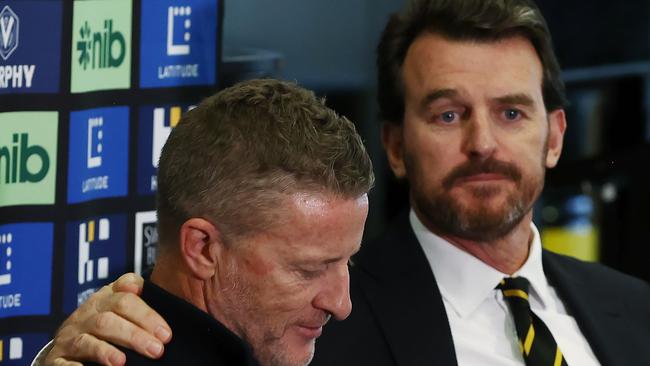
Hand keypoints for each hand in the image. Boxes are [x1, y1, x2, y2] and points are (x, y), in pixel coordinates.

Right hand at [44, 273, 171, 365]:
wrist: (62, 349)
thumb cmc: (103, 329)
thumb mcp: (119, 312)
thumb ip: (142, 309)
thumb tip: (169, 327)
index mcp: (106, 298)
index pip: (126, 293)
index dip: (146, 309)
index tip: (166, 329)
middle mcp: (87, 313)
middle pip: (112, 316)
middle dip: (137, 332)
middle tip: (159, 348)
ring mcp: (71, 335)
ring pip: (90, 337)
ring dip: (107, 350)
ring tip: (123, 362)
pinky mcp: (57, 358)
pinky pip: (65, 362)